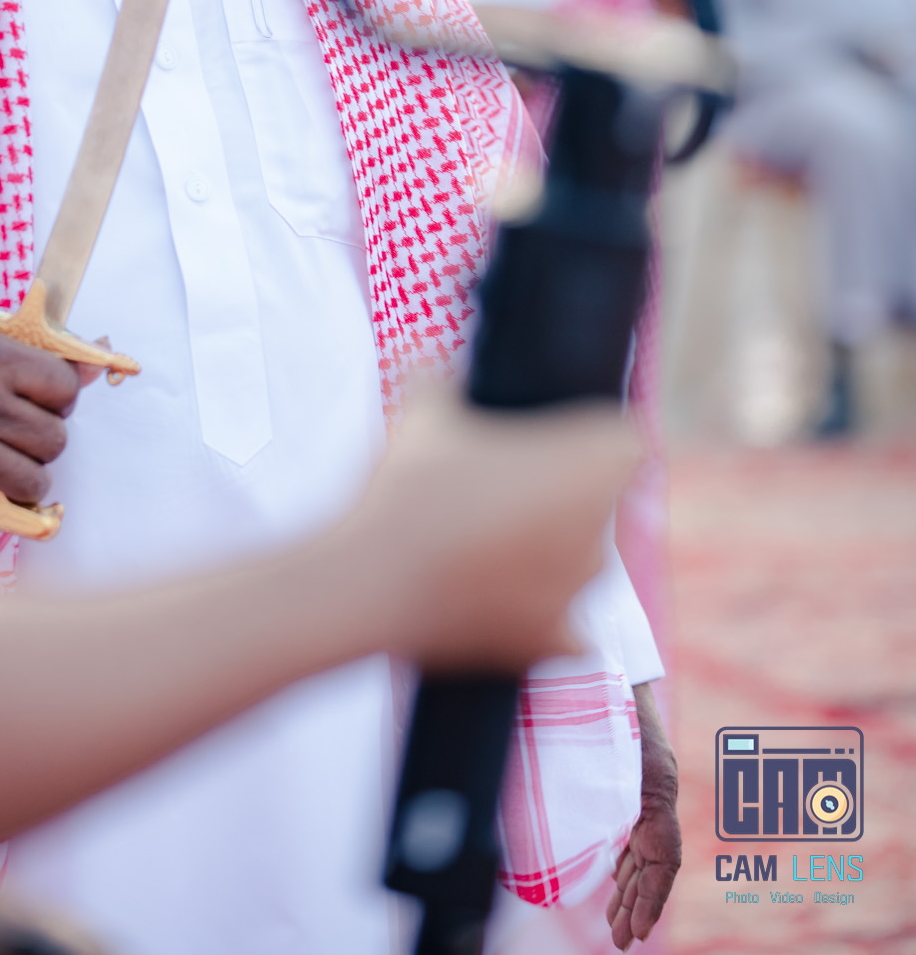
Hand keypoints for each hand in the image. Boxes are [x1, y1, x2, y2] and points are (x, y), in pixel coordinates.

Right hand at [344, 389, 639, 670]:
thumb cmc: (409, 486)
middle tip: (502, 488)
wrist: (372, 577)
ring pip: (584, 560)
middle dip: (565, 494)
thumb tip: (436, 354)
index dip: (589, 438)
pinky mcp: (553, 640)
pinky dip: (547, 617)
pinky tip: (502, 599)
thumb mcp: (426, 409)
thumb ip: (448, 380)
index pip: (623, 441)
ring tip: (487, 542)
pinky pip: (571, 628)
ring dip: (553, 551)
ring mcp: (579, 589)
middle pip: (600, 501)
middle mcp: (599, 528)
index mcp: (589, 462)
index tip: (550, 440)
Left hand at [607, 683, 680, 947]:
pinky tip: (614, 881)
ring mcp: (645, 789)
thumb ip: (604, 776)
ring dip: (631, 891)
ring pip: (644, 853)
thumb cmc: (609, 691)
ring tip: (616, 928)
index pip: (666, 858)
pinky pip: (635, 834)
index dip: (653, 898)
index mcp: (658, 787)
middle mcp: (656, 793)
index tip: (639, 929)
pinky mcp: (631, 784)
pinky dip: (626, 863)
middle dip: (639, 905)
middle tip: (621, 942)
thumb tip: (599, 827)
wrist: (610, 651)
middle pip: (654, 863)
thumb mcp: (610, 734)